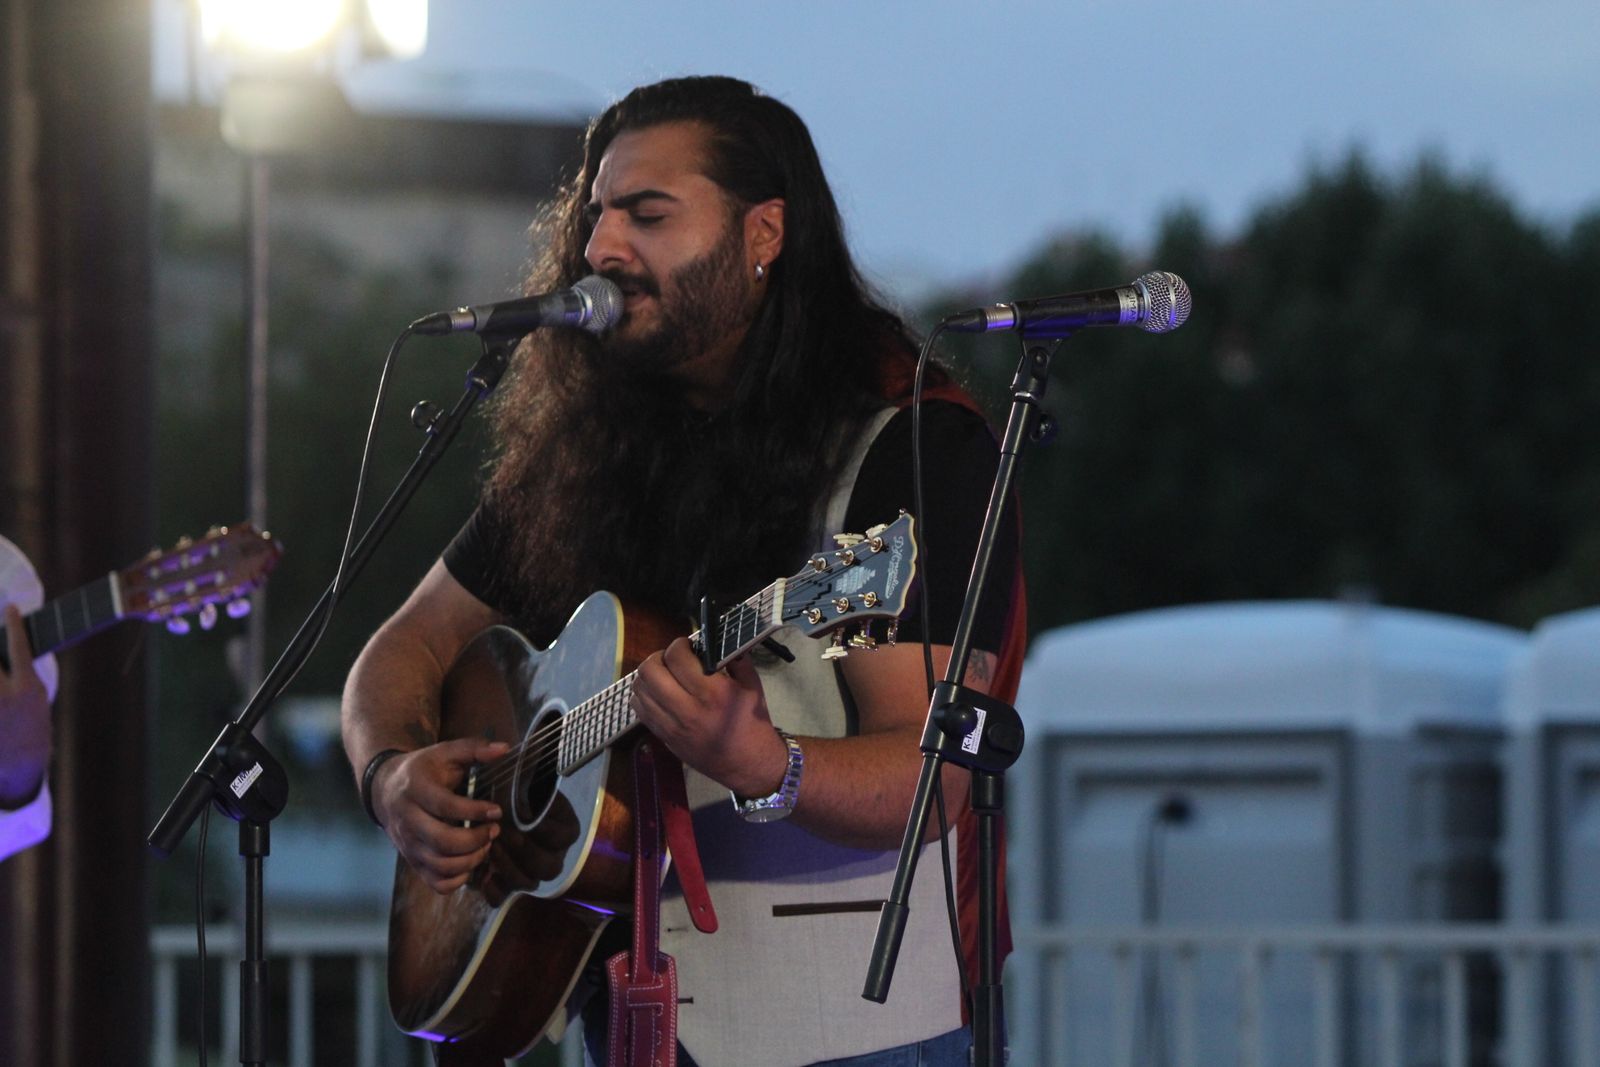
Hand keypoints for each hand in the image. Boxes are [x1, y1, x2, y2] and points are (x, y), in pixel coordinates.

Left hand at [0, 604, 50, 808]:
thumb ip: (17, 675)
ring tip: (0, 679)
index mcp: (28, 688)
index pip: (19, 646)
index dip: (15, 624)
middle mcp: (3, 694)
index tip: (11, 608)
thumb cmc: (31, 729)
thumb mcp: (35, 699)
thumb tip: (2, 653)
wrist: (20, 766)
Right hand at [373, 737, 508, 893]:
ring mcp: (408, 845)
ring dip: (471, 860)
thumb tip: (504, 748)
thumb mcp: (444, 752)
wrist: (384, 789)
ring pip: (441, 865)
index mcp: (415, 790)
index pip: (445, 806)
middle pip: (443, 842)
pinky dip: (457, 880)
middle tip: (493, 830)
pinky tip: (470, 862)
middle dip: (476, 840)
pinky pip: (435, 883)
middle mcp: (407, 821)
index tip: (497, 810)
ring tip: (485, 844)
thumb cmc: (422, 770)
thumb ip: (474, 748)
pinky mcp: (412, 862)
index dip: (475, 811)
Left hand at [630, 637, 787, 797]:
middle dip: (658, 657)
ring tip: (664, 675)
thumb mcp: (752, 686)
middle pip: (650, 671)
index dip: (678, 645)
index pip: (677, 658)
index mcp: (713, 693)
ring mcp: (672, 726)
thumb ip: (735, 659)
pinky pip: (639, 709)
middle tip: (671, 659)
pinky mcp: (665, 737)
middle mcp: (689, 709)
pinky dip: (644, 695)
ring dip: (649, 676)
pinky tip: (659, 694)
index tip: (687, 646)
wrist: (748, 764)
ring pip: (639, 689)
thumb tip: (716, 640)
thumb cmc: (752, 722)